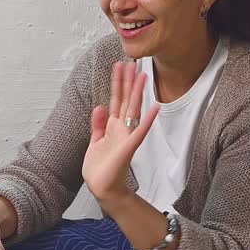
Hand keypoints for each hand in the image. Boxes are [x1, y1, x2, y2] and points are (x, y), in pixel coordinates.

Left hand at [83, 61, 158, 202]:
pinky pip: (139, 131)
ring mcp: (126, 136)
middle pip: (126, 100)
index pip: (116, 100)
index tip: (119, 66)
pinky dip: (147, 120)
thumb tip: (100, 106)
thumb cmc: (100, 168)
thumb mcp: (95, 141)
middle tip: (132, 62)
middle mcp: (121, 129)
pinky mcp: (128, 147)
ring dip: (137, 92)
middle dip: (128, 81)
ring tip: (142, 76)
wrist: (102, 188)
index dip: (117, 83)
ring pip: (133, 110)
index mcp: (112, 127)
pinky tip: (155, 107)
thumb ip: (98, 124)